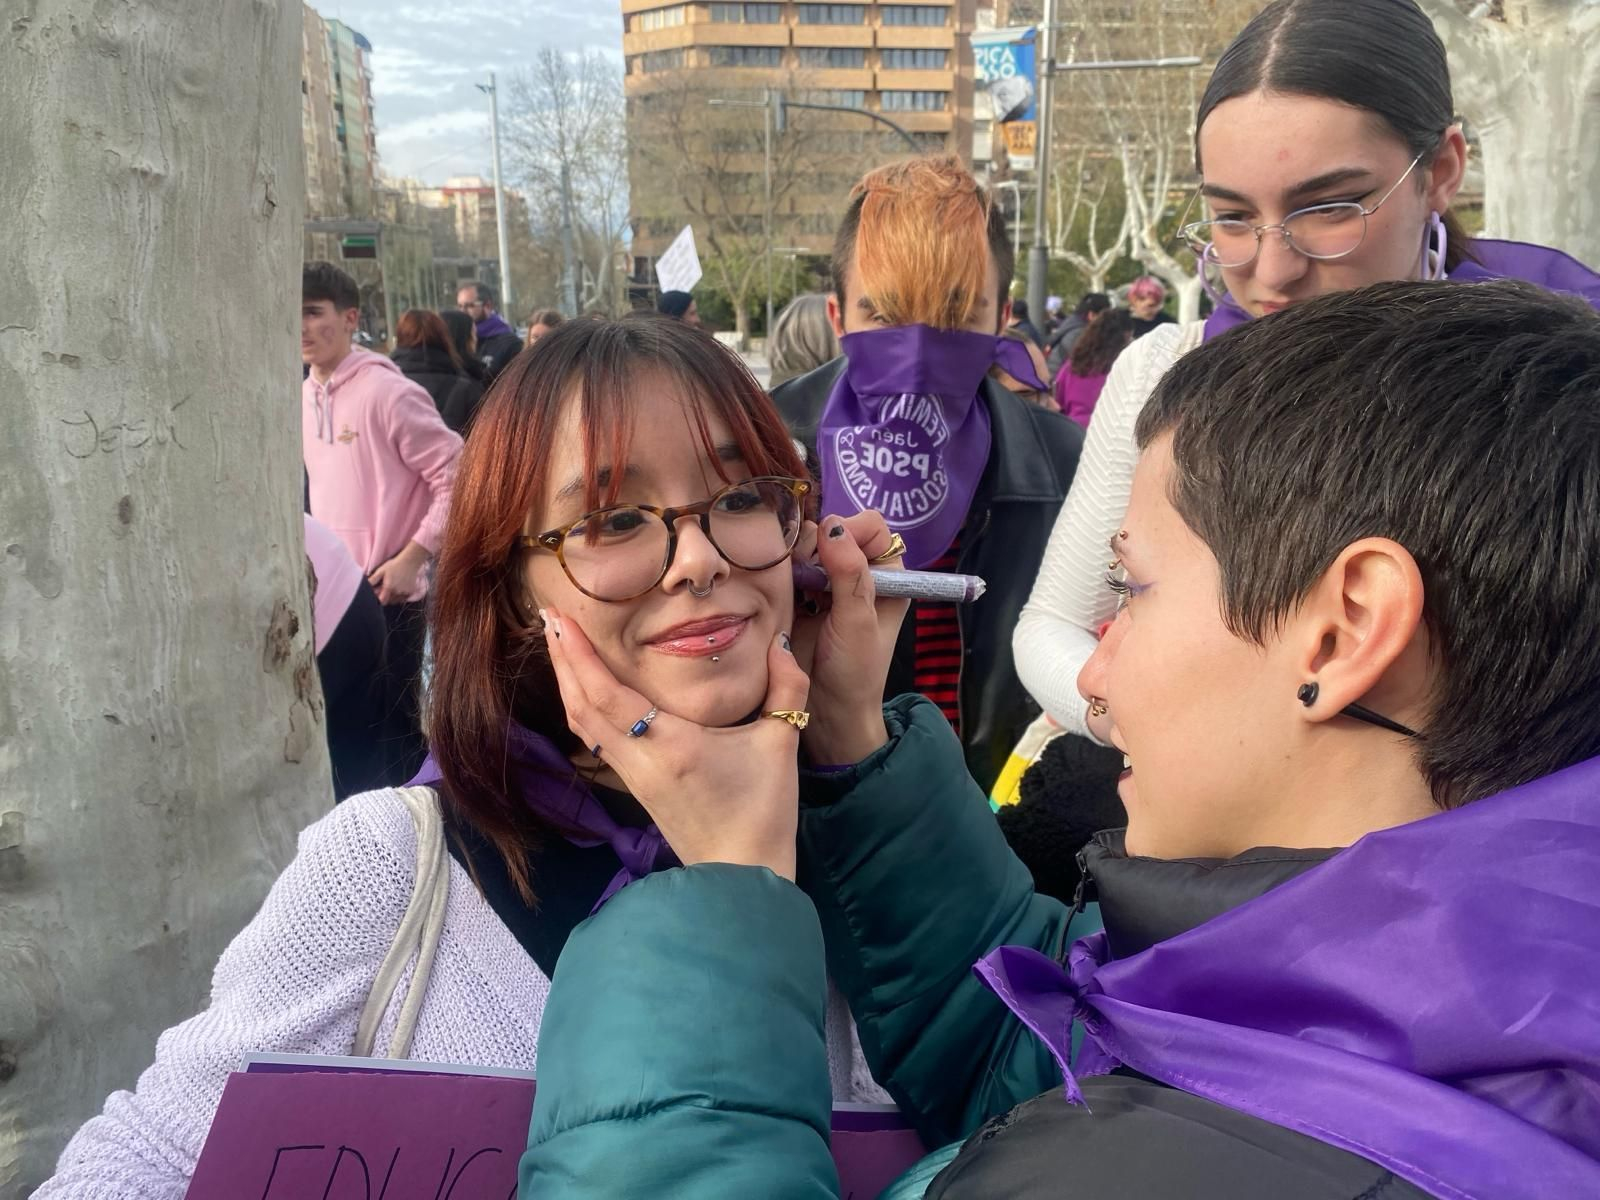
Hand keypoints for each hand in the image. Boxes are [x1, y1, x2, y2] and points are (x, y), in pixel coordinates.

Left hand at [367, 542, 427, 604]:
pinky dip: (400, 596)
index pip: (382, 601)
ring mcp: (405, 592)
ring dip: (392, 597)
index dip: (379, 599)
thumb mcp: (381, 571)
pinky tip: (399, 587)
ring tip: (392, 587)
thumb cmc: (393, 565)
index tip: (378, 594)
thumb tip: (365, 587)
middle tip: (385, 587)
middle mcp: (398, 592)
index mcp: (389, 587)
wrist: (409, 561)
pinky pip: (403, 598)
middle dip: (385, 597)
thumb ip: (373, 580)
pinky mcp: (411, 592)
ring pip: (396, 601)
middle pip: (389, 601)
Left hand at [542, 609, 809, 879]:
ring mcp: (633, 776)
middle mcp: (641, 759)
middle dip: (563, 661)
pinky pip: (597, 740)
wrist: (742, 874)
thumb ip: (786, 687)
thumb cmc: (763, 810)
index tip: (561, 622)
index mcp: (671, 745)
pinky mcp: (635, 786)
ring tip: (559, 647)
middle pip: (583, 706)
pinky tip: (583, 691)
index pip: (609, 694)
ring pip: (584, 725)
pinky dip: (582, 708)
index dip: (580, 657)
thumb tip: (777, 641)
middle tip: (549, 620)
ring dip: (567, 683)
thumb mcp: (781, 744)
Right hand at [790, 512, 909, 765]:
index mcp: (887, 577)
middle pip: (835, 532)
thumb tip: (833, 527)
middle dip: (817, 546)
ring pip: (807, 547)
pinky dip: (779, 571)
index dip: (851, 531)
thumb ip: (849, 574)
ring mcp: (825, 584)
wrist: (827, 713)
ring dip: (795, 559)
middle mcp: (857, 574)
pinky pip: (786, 568)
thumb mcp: (857, 622)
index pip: (872, 528)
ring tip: (793, 586)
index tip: (831, 553)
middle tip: (808, 578)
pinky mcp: (797, 596)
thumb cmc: (855, 672)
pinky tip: (776, 588)